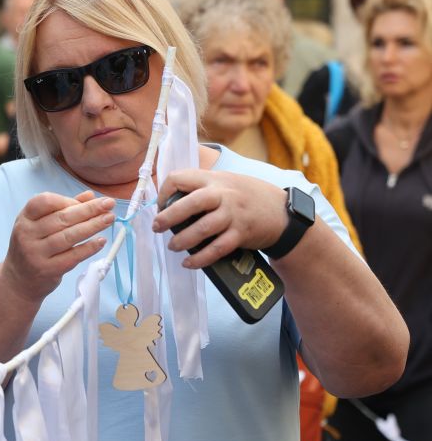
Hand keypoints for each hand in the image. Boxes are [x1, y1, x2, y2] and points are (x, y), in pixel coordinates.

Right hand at [1, 191, 115, 301]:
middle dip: (89, 210)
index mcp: (24, 219)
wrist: (18, 280)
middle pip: (62, 218)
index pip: (44, 201)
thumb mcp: (39, 225)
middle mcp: (27, 234)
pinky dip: (89, 248)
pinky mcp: (47, 270)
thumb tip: (90, 196)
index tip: (87, 201)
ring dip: (93, 226)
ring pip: (69, 236)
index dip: (67, 199)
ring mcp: (36, 254)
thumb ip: (63, 209)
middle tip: (109, 204)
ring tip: (109, 218)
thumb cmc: (33, 247)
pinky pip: (73, 256)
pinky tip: (101, 241)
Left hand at [152, 169, 287, 268]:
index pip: (180, 178)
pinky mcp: (241, 234)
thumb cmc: (248, 196)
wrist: (283, 211)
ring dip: (182, 240)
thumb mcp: (226, 181)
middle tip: (157, 227)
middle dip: (168, 217)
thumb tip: (170, 203)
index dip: (164, 192)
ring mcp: (233, 214)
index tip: (160, 206)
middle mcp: (224, 194)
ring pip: (202, 229)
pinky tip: (189, 262)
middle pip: (190, 204)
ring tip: (173, 246)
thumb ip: (203, 188)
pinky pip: (217, 248)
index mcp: (214, 178)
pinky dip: (200, 258)